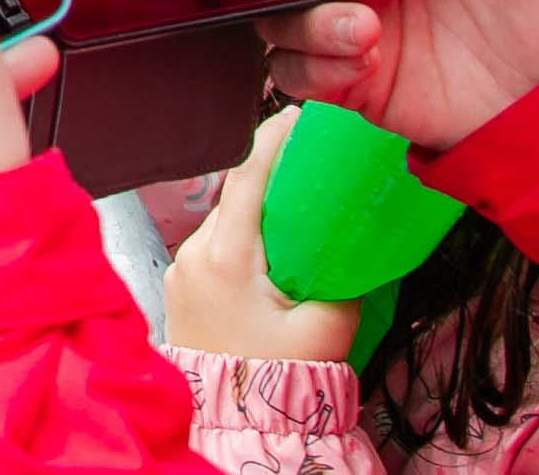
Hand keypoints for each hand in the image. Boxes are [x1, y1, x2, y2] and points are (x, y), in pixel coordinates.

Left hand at [162, 113, 359, 361]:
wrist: (232, 421)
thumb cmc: (272, 379)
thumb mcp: (325, 329)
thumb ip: (344, 283)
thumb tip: (356, 253)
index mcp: (225, 256)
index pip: (246, 177)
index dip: (271, 140)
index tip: (294, 118)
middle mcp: (194, 254)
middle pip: (235, 196)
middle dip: (270, 178)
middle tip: (308, 164)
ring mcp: (183, 270)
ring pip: (225, 221)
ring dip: (257, 214)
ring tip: (297, 213)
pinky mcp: (182, 286)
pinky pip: (215, 246)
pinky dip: (244, 239)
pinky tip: (273, 251)